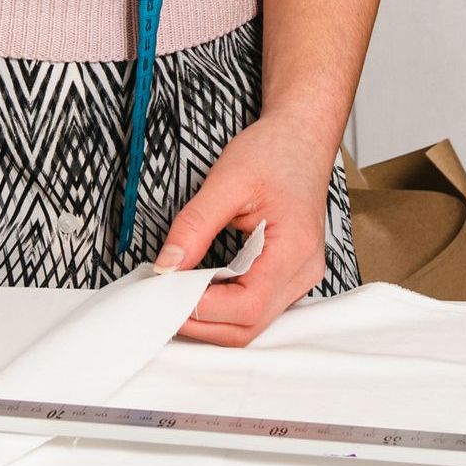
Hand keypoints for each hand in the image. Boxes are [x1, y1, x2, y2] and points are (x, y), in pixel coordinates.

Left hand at [156, 113, 337, 346]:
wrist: (302, 139)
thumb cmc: (273, 153)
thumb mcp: (226, 180)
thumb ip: (193, 226)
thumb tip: (166, 267)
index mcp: (294, 248)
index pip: (248, 305)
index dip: (203, 309)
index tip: (166, 295)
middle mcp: (304, 271)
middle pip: (250, 326)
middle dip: (202, 322)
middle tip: (162, 301)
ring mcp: (301, 278)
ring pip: (253, 324)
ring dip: (212, 320)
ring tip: (177, 295)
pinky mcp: (290, 276)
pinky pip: (257, 308)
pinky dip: (225, 309)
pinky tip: (201, 290)